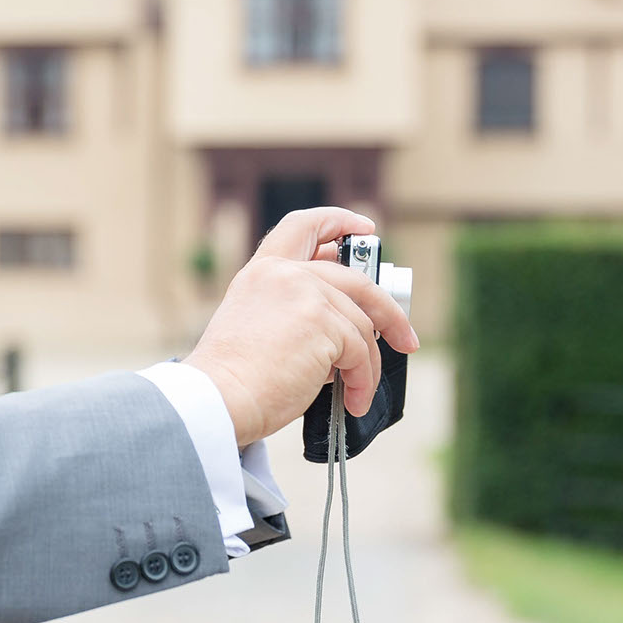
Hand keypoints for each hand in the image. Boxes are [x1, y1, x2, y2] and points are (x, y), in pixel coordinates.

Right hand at [181, 208, 421, 446]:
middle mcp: (284, 275)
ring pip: (362, 325)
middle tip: (405, 338)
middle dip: (389, 312)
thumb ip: (293, 312)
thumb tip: (346, 327)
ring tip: (357, 393)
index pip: (302, 227)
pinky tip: (351, 401)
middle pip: (356, 281)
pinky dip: (362, 381)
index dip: (338, 221)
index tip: (365, 229)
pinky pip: (360, 353)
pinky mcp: (322, 324)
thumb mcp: (256, 326)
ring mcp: (306, 296)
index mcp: (262, 273)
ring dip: (366, 366)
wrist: (218, 400)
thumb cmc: (233, 380)